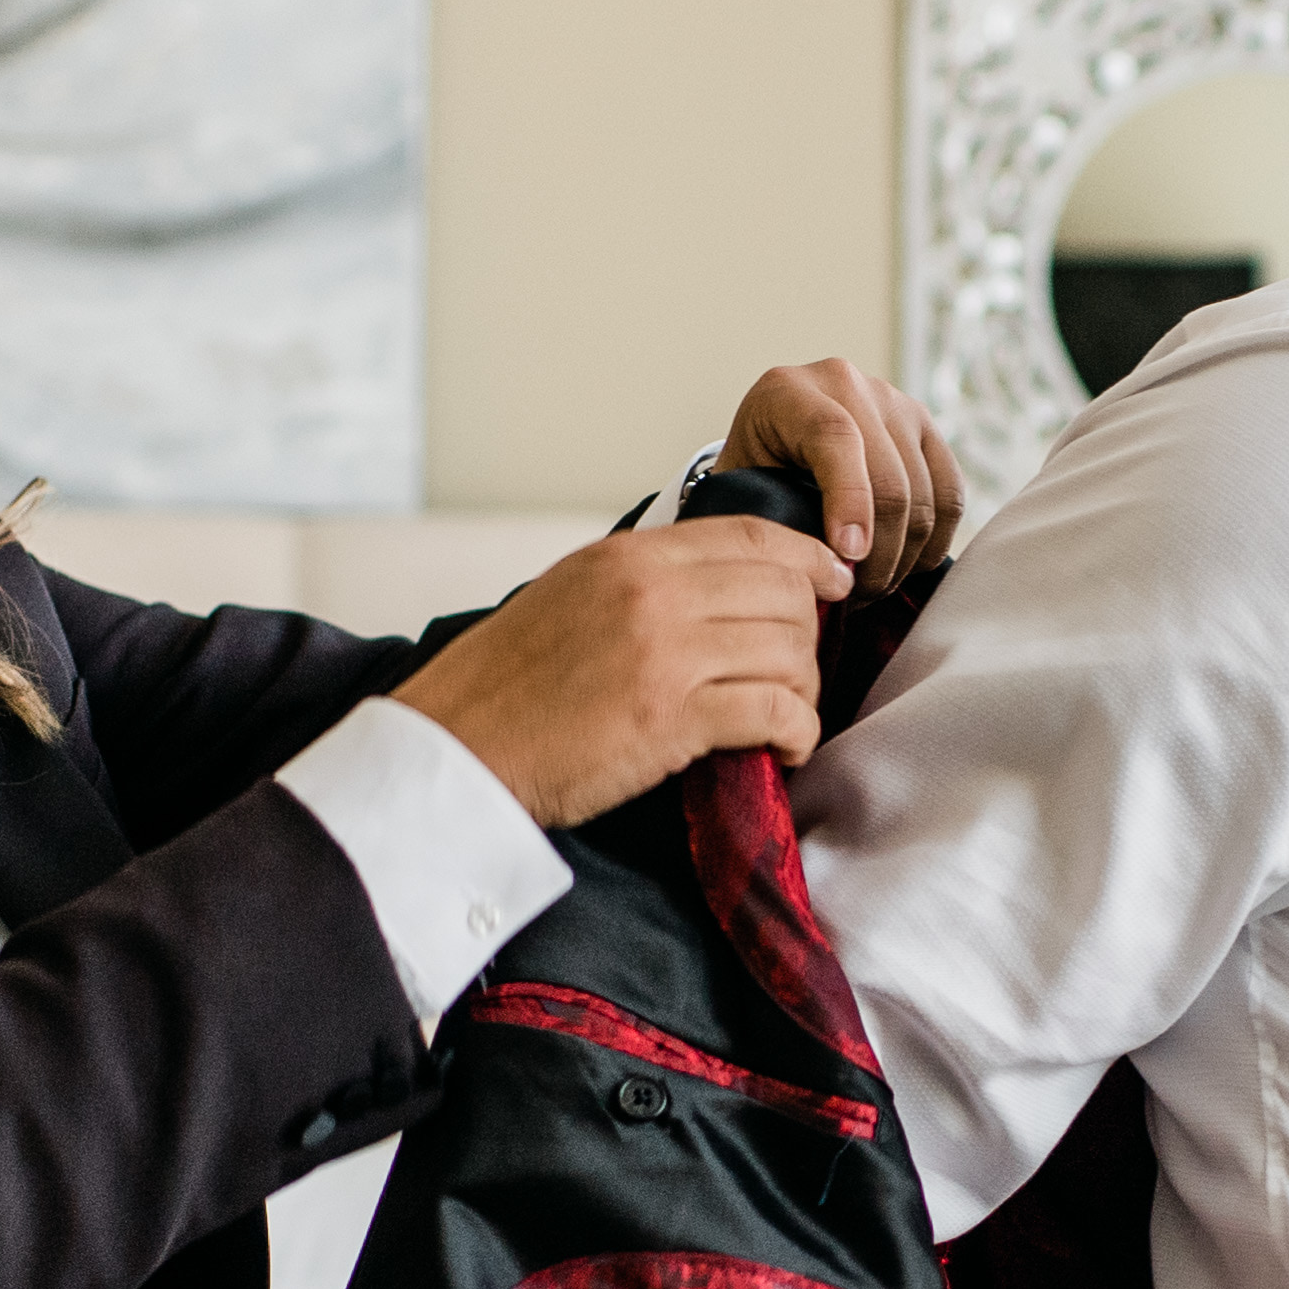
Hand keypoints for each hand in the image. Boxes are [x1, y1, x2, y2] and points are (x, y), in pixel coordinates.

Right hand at [391, 518, 837, 823]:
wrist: (455, 751)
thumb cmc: (504, 691)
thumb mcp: (567, 600)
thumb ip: (637, 585)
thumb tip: (709, 587)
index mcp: (626, 558)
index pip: (751, 537)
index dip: (808, 560)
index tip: (834, 583)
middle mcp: (651, 591)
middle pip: (784, 593)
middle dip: (809, 634)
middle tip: (797, 673)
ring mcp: (665, 651)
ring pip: (789, 651)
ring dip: (802, 691)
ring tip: (784, 719)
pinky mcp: (673, 717)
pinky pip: (776, 710)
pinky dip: (796, 732)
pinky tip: (784, 749)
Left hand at [717, 357, 966, 581]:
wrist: (778, 438)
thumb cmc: (753, 473)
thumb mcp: (740, 489)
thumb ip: (767, 519)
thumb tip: (813, 572)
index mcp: (789, 392)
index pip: (834, 436)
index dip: (848, 500)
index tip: (848, 557)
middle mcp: (848, 384)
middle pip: (890, 478)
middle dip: (878, 554)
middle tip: (855, 594)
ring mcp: (895, 402)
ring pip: (924, 496)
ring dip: (904, 557)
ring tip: (873, 585)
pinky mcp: (927, 428)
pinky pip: (951, 496)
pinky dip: (933, 542)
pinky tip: (904, 565)